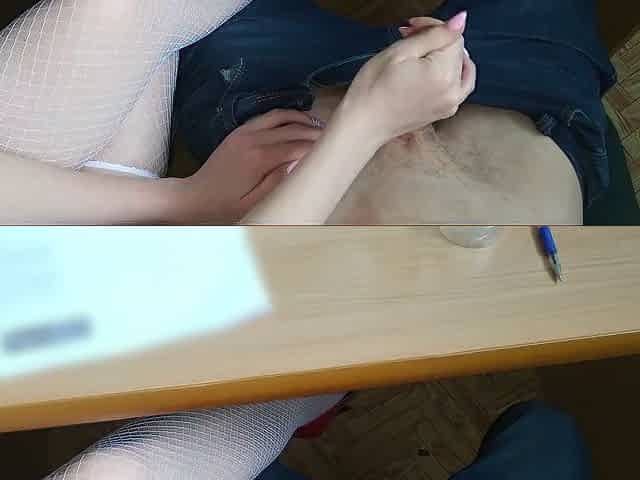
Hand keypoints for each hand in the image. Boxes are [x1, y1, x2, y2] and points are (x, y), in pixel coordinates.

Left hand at [174, 109, 322, 222]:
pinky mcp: (239, 132)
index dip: (317, 146)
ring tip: (320, 126)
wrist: (194, 198)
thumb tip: (298, 164)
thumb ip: (277, 183)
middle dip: (315, 131)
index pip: (296, 146)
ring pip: (280, 116)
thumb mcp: (253, 204)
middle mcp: (252, 139)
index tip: (335, 148)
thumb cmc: (224, 207)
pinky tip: (297, 122)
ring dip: (302, 118)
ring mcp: (245, 132)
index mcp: (258, 158)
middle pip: (292, 128)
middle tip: (335, 137)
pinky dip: (285, 116)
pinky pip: (267, 117)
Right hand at [340, 11, 475, 145]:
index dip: (432, 26)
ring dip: (445, 56)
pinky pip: (460, 87)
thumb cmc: (373, 89)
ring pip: (461, 68)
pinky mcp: (444, 112)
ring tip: (421, 54)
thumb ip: (433, 35)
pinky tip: (436, 70)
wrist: (363, 124)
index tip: (410, 28)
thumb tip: (460, 21)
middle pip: (457, 52)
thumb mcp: (399, 52)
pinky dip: (453, 74)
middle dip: (436, 40)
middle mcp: (453, 91)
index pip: (453, 36)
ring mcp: (450, 104)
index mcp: (443, 74)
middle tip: (408, 38)